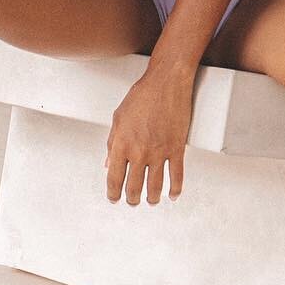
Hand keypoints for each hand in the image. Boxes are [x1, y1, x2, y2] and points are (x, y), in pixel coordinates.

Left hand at [105, 66, 193, 204]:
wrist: (166, 83)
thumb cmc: (142, 96)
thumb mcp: (118, 118)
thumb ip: (111, 142)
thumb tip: (107, 162)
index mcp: (121, 144)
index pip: (113, 178)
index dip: (113, 192)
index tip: (114, 198)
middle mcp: (139, 152)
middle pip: (134, 187)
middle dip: (132, 199)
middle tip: (133, 202)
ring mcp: (159, 152)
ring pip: (155, 186)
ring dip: (152, 198)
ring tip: (151, 201)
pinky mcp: (176, 148)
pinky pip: (176, 176)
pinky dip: (175, 189)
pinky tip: (173, 195)